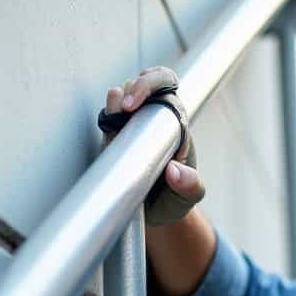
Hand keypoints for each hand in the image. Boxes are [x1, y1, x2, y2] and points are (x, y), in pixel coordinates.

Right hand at [101, 66, 205, 225]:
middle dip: (134, 88)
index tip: (137, 104)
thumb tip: (174, 170)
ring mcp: (132, 126)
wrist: (155, 214)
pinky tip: (108, 125)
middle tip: (125, 106)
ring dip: (116, 102)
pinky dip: (106, 118)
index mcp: (175, 121)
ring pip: (122, 97)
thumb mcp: (188, 196)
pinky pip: (107, 120)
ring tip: (115, 113)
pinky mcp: (114, 139)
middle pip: (143, 82)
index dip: (151, 84)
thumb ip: (189, 185)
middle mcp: (153, 117)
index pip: (166, 84)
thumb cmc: (174, 199)